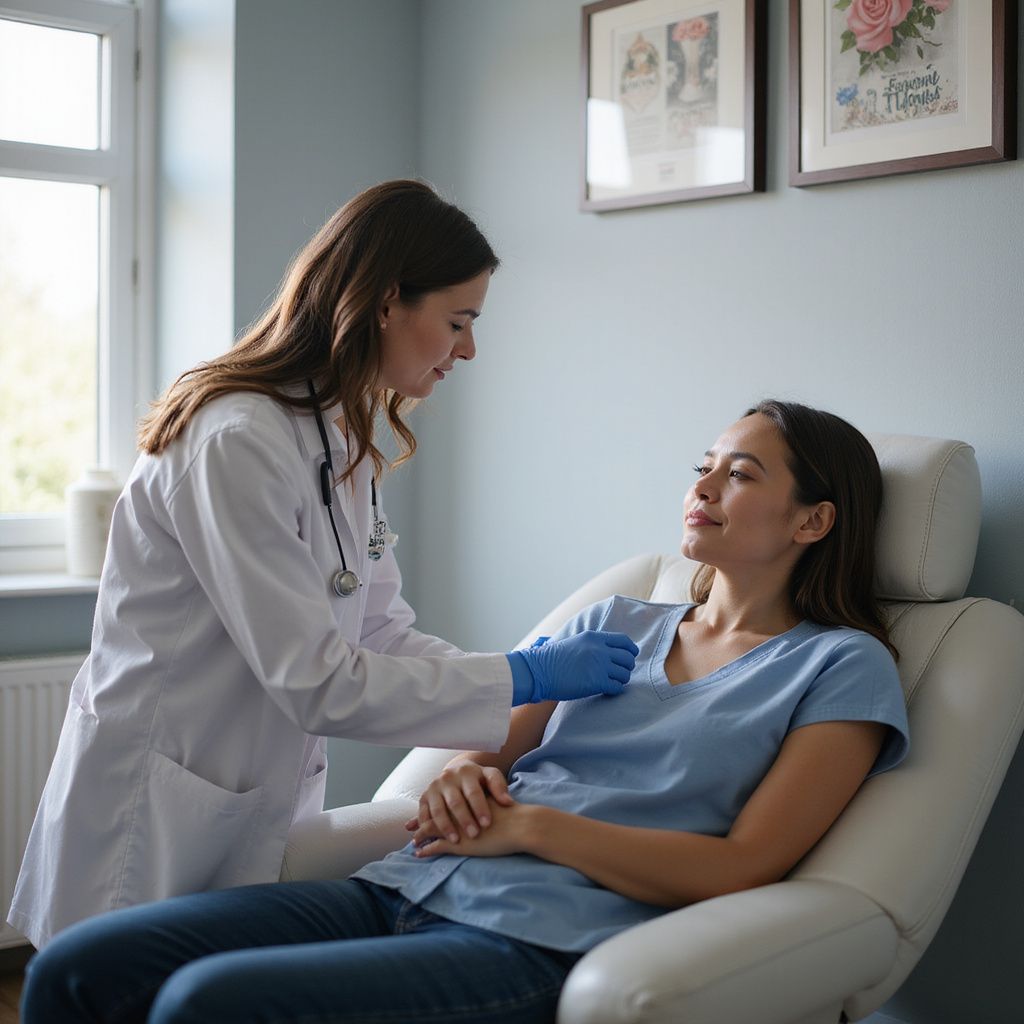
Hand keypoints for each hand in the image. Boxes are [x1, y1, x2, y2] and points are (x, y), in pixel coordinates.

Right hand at [404, 760, 513, 844]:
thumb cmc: (479, 780)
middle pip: (455, 802)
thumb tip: (507, 802)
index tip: (487, 824)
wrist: (458, 772)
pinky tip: (432, 837)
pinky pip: (424, 812)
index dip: (480, 808)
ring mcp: (434, 787)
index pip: (473, 792)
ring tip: (455, 841)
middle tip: (474, 835)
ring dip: (446, 826)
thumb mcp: (490, 777)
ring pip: (438, 809)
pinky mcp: (425, 796)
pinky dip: (426, 825)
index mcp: (466, 772)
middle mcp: (448, 778)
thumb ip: (499, 787)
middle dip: (464, 820)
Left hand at [412, 797, 534, 858]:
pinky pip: (436, 847)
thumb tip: (483, 803)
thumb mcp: (493, 801)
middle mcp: (456, 810)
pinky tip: (420, 854)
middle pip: (433, 814)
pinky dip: (426, 850)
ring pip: (431, 830)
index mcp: (464, 798)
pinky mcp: (458, 843)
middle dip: (420, 821)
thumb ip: (483, 802)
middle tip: (408, 826)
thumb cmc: (511, 814)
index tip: (419, 813)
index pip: (441, 803)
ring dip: (420, 836)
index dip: (430, 808)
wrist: (519, 824)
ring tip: (413, 843)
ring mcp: (455, 827)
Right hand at [515, 630, 638, 702]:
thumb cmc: (552, 659)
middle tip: (619, 673)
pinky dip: (614, 690)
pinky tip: (606, 690)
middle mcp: (599, 649)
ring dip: (620, 680)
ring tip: (611, 682)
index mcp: (594, 637)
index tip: (630, 656)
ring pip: (625, 674)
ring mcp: (599, 665)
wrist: (539, 671)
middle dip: (627, 667)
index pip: (624, 640)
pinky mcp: (597, 682)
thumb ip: (592, 644)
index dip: (631, 650)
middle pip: (628, 658)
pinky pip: (617, 687)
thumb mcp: (574, 642)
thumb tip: (607, 651)